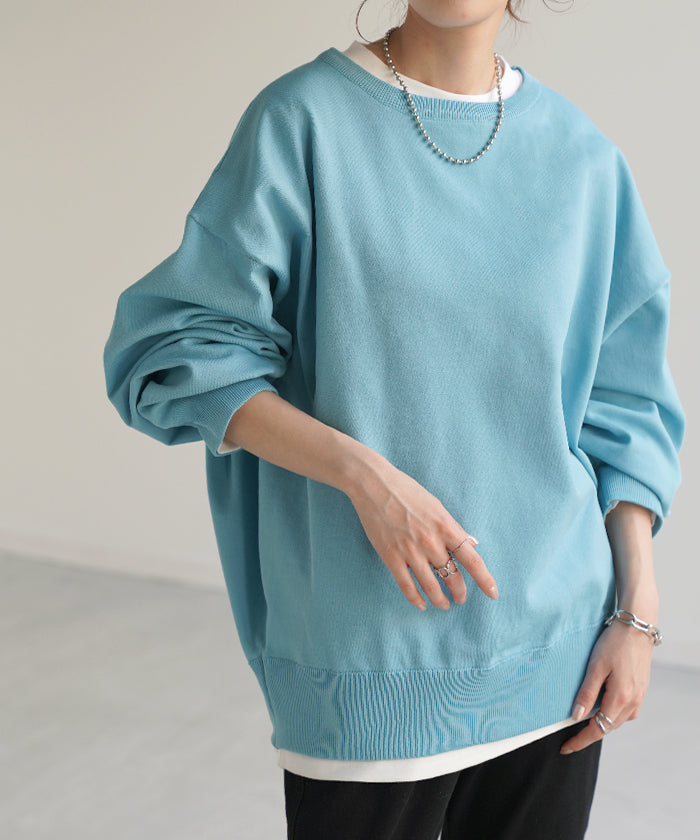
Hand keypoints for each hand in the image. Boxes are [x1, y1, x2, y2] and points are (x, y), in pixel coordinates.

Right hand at [346, 452, 498, 609]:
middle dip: (460, 591)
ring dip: (440, 599)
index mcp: (445, 526)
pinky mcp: (391, 556)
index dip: (485, 579)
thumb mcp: (436, 505)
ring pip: (431, 585)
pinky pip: (406, 585)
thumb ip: (454, 527)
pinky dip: (415, 598)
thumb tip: (472, 543)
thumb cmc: (406, 491)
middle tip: (461, 598)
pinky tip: (422, 604)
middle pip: (452, 576)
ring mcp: (410, 550)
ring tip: (444, 604)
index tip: (493, 594)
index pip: (472, 559)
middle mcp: (431, 541)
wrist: (374, 485)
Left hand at [559, 616, 654, 753]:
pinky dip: (611, 713)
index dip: (581, 741)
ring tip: (582, 723)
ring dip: (601, 723)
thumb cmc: (614, 643)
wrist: (637, 627)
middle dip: (589, 733)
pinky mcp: (641, 690)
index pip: (599, 729)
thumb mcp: (596, 666)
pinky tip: (602, 706)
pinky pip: (625, 710)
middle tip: (569, 736)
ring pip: (617, 720)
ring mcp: (639, 697)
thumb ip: (587, 693)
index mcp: (621, 698)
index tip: (566, 747)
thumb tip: (576, 717)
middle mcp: (633, 702)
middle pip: (608, 727)